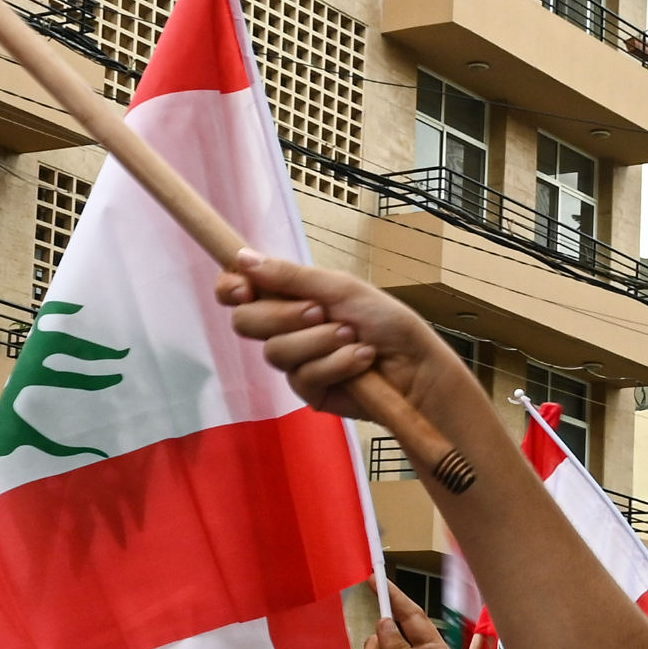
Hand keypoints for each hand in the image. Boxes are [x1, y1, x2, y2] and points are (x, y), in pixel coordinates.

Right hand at [216, 256, 457, 428]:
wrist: (416, 365)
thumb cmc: (385, 321)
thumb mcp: (340, 288)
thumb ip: (290, 276)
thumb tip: (242, 258)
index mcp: (290, 296)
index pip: (239, 291)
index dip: (232, 288)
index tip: (243, 288)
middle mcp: (286, 327)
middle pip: (246, 322)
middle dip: (283, 316)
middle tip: (320, 312)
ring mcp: (296, 361)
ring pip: (276, 352)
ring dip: (320, 341)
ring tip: (353, 337)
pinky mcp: (309, 391)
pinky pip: (304, 377)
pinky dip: (336, 364)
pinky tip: (361, 361)